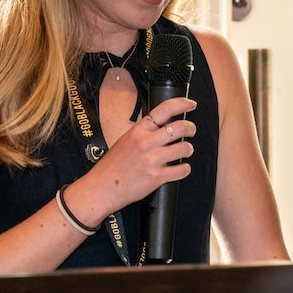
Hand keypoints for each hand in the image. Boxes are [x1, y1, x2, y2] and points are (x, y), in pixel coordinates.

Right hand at [69, 98, 197, 223]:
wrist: (102, 188)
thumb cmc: (112, 166)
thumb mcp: (125, 140)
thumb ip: (143, 132)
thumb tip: (163, 125)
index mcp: (138, 131)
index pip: (164, 109)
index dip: (182, 104)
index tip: (190, 104)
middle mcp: (146, 142)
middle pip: (179, 127)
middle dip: (190, 128)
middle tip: (191, 130)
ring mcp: (152, 160)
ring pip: (185, 148)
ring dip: (188, 149)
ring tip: (185, 151)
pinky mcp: (157, 177)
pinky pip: (182, 170)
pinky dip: (185, 169)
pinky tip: (181, 168)